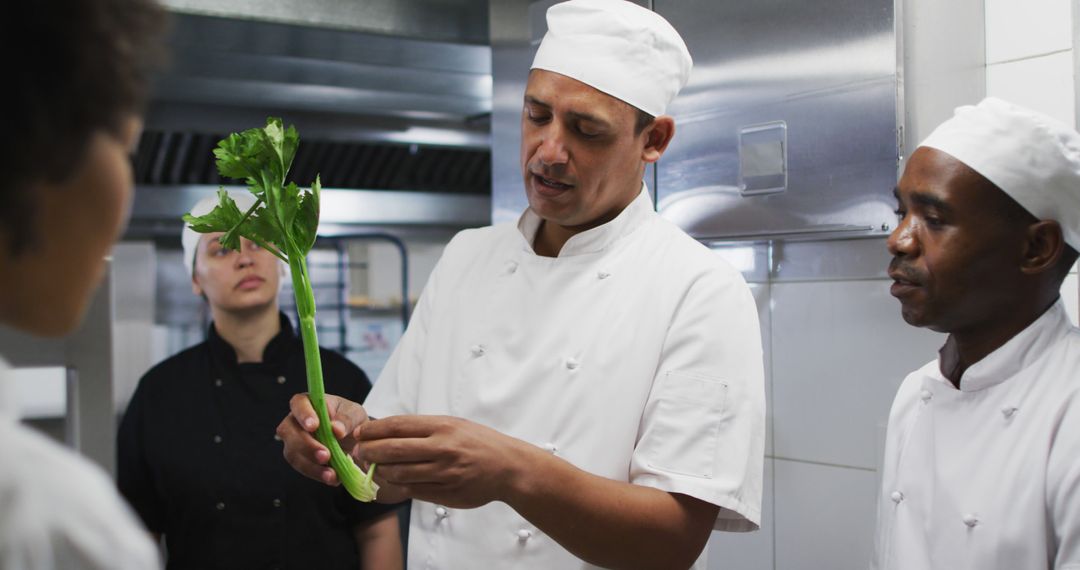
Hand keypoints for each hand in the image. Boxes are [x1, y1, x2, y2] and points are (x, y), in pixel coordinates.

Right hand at [276, 393, 368, 485]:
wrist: (356, 441)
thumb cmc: (352, 420)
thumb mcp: (356, 414)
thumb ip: (347, 419)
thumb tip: (336, 429)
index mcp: (309, 403)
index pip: (298, 403)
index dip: (303, 414)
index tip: (314, 426)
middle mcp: (296, 421)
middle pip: (289, 431)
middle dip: (307, 446)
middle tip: (326, 455)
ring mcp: (294, 440)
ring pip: (293, 453)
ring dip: (311, 465)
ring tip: (331, 474)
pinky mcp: (299, 458)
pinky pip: (302, 468)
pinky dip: (317, 474)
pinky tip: (332, 477)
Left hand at [355, 415, 538, 508]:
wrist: (508, 467)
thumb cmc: (478, 442)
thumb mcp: (454, 425)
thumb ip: (424, 429)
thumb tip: (386, 433)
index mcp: (443, 426)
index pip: (398, 425)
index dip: (374, 430)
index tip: (360, 433)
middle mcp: (443, 448)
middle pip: (392, 450)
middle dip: (369, 451)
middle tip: (359, 452)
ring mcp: (444, 473)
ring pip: (399, 473)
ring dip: (381, 471)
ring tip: (376, 467)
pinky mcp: (446, 493)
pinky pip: (413, 490)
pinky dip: (399, 485)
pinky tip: (396, 480)